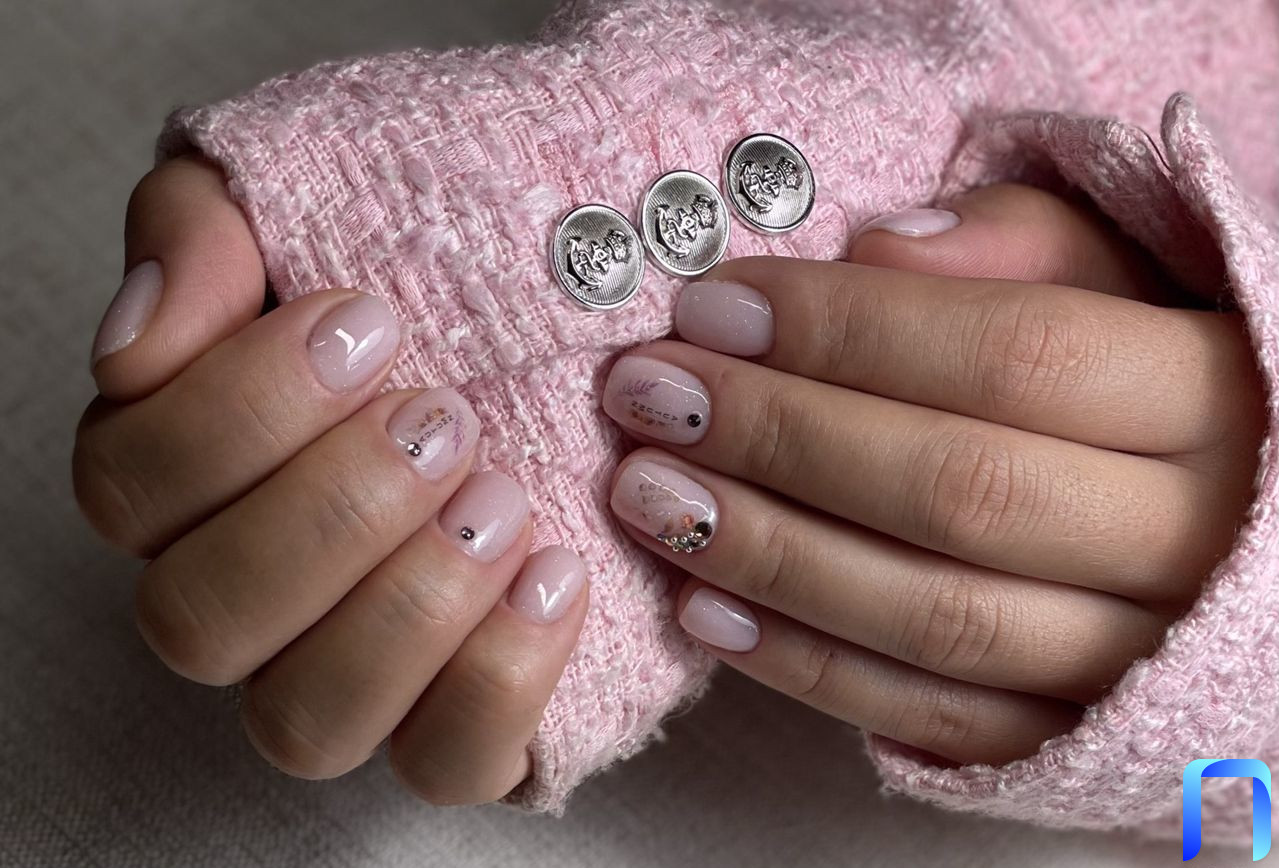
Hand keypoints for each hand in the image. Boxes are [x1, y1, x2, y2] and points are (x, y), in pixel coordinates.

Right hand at [74, 157, 589, 803]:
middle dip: (330, 515)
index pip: (131, 485)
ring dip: (407, 611)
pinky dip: (500, 684)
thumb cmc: (430, 259)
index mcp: (188, 473)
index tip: (372, 321)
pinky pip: (447, 762)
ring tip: (503, 501)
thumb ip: (205, 229)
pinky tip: (557, 575)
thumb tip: (139, 338)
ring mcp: (345, 670)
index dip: (239, 410)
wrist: (574, 315)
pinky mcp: (453, 719)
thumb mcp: (310, 194)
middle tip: (444, 421)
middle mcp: (246, 591)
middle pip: (200, 621)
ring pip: (306, 721)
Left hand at [601, 184, 1264, 764]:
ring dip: (768, 554)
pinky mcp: (1069, 738)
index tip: (713, 305)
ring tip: (645, 495)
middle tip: (651, 394)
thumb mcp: (1129, 280)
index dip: (847, 331)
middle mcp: (1189, 541)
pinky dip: (805, 668)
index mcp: (1215, 402)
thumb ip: (1025, 245)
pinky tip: (702, 610)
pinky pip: (931, 720)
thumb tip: (878, 248)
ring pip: (935, 618)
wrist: (1243, 535)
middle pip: (959, 489)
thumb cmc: (1156, 379)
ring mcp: (1134, 659)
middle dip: (781, 436)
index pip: (1015, 354)